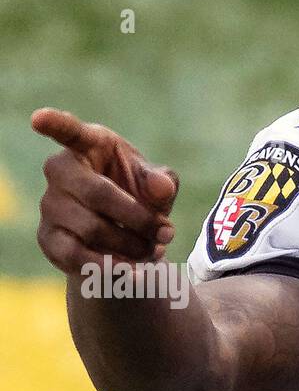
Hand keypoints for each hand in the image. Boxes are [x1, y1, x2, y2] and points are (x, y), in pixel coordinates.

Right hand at [31, 108, 179, 273]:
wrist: (125, 236)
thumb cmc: (138, 195)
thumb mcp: (156, 185)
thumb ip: (161, 182)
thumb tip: (161, 187)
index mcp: (89, 147)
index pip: (69, 132)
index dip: (54, 123)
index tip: (38, 118)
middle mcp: (60, 171)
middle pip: (97, 194)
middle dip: (139, 218)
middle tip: (167, 233)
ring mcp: (50, 205)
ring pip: (92, 229)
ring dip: (131, 245)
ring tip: (155, 251)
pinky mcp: (49, 239)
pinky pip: (77, 256)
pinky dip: (111, 267)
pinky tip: (134, 272)